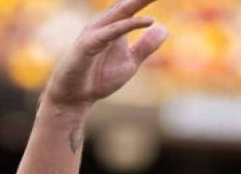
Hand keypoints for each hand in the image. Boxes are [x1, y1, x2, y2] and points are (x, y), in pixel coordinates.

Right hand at [44, 0, 167, 109]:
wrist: (75, 97)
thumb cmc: (99, 78)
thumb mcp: (130, 62)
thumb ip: (145, 46)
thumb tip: (165, 28)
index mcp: (114, 26)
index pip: (131, 5)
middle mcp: (103, 24)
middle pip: (126, 4)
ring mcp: (95, 32)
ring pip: (120, 12)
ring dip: (137, 2)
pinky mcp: (88, 44)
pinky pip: (111, 32)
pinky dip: (129, 25)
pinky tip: (148, 21)